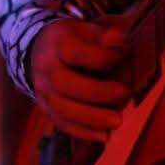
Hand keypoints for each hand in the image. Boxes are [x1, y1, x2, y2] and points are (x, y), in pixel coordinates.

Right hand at [29, 17, 129, 141]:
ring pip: (62, 109)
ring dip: (91, 118)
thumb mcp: (86, 29)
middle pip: (65, 84)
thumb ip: (103, 35)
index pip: (75, 53)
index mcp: (56, 43)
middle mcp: (45, 68)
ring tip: (117, 121)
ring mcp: (42, 90)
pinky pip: (61, 123)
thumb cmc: (73, 40)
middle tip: (124, 92)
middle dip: (97, 92)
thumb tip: (119, 40)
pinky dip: (83, 132)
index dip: (101, 57)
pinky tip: (104, 136)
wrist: (40, 51)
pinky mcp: (45, 108)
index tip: (122, 57)